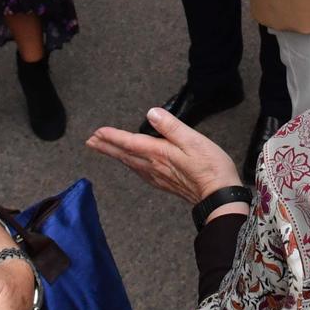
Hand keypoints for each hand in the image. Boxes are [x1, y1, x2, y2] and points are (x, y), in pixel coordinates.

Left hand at [86, 107, 243, 212]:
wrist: (220, 196)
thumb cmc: (211, 167)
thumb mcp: (193, 140)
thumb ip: (171, 127)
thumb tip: (151, 113)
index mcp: (159, 153)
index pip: (130, 142)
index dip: (112, 136)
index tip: (97, 132)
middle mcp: (154, 166)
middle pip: (125, 154)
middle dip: (106, 147)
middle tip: (90, 141)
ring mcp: (158, 176)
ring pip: (130, 164)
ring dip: (115, 155)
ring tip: (103, 149)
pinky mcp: (165, 183)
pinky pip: (140, 172)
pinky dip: (129, 165)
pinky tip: (130, 164)